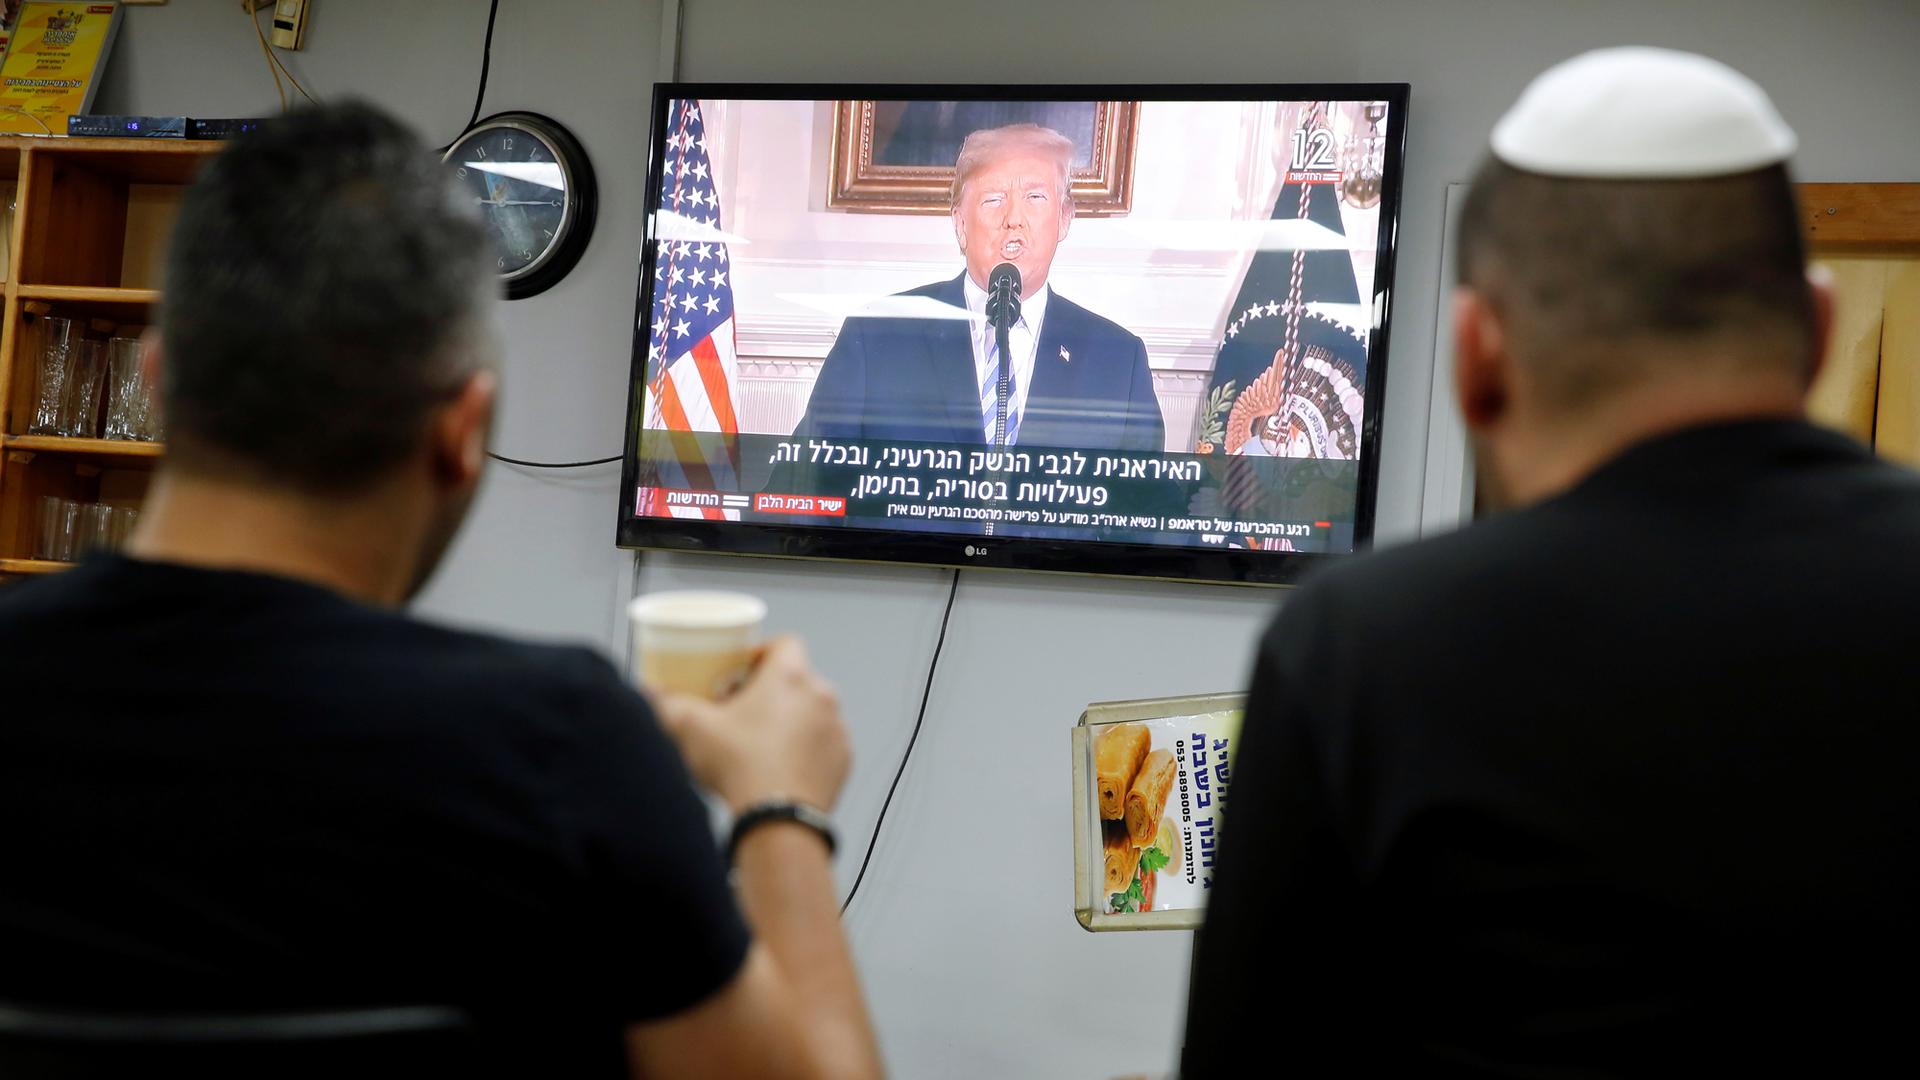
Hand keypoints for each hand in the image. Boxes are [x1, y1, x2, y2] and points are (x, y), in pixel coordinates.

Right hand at [654, 636, 849, 814]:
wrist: (779, 820)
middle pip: (796, 679)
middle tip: (740, 710)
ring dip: (790, 720)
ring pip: (811, 712)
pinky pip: (823, 744)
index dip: (761, 652)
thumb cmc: (742, 769)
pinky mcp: (842, 760)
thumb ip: (667, 703)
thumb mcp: (691, 729)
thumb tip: (650, 692)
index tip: (740, 671)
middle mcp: (821, 697)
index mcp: (790, 677)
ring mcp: (836, 730)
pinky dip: (805, 750)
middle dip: (769, 691)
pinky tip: (778, 767)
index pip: (785, 643)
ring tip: (758, 743)